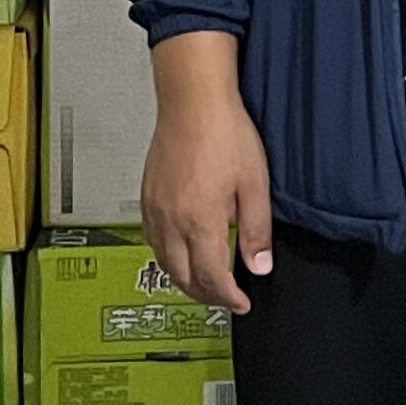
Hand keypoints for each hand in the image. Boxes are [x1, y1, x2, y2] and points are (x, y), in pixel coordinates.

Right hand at [140, 51, 273, 314]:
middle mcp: (172, 220)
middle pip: (182, 277)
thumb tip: (258, 266)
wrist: (192, 102)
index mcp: (200, 221)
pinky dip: (167, 257)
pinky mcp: (147, 197)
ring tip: (205, 282)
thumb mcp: (254, 184)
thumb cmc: (224, 134)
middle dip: (205, 295)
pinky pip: (152, 240)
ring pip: (163, 261)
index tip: (241, 303)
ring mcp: (155, 209)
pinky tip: (181, 253)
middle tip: (224, 299)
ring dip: (183, 279)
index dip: (227, 297)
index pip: (211, 277)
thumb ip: (256, 230)